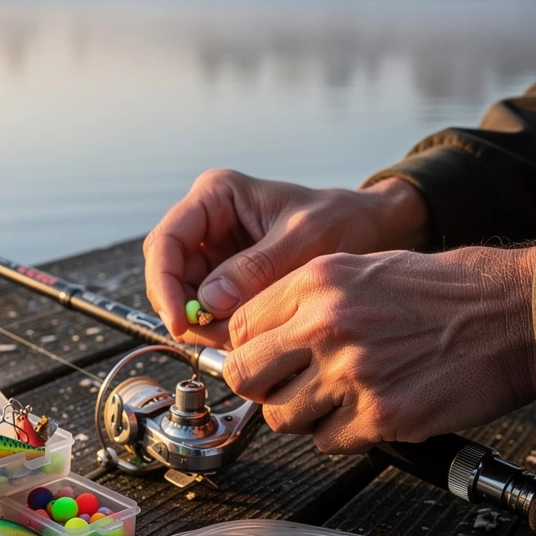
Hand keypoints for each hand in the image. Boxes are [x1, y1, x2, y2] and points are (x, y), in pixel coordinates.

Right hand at [143, 169, 427, 345]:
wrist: (370, 230)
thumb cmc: (342, 219)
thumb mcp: (305, 238)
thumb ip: (257, 268)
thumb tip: (208, 301)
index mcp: (216, 196)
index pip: (166, 242)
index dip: (164, 285)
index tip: (181, 322)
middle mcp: (206, 224)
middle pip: (167, 274)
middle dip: (184, 310)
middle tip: (214, 339)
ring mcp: (214, 254)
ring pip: (184, 298)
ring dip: (205, 325)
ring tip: (244, 337)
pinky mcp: (226, 282)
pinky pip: (208, 312)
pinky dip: (221, 330)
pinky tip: (250, 335)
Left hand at [222, 245, 535, 453]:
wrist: (511, 314)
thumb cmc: (442, 291)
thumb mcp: (360, 269)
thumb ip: (303, 302)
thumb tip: (257, 339)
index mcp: (316, 282)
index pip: (237, 328)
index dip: (246, 348)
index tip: (261, 359)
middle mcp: (326, 325)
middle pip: (244, 376)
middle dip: (260, 387)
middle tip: (283, 387)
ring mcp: (352, 373)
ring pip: (280, 418)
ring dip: (302, 416)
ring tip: (335, 400)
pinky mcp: (381, 414)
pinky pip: (326, 442)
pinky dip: (340, 435)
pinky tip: (366, 412)